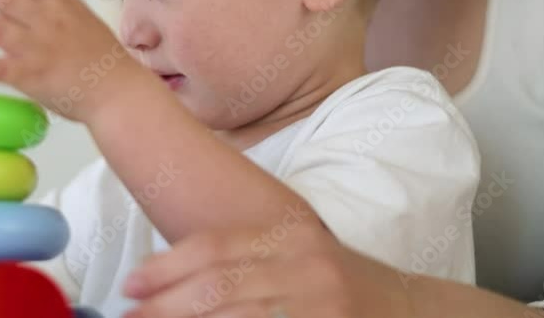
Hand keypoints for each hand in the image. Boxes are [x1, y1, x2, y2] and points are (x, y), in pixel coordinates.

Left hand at [122, 223, 414, 317]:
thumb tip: (176, 276)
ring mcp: (318, 303)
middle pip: (217, 286)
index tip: (131, 286)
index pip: (214, 246)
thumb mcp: (297, 256)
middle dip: (163, 306)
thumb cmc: (341, 287)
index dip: (166, 266)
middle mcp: (304, 264)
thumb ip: (246, 259)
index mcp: (290, 234)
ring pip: (235, 317)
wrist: (411, 310)